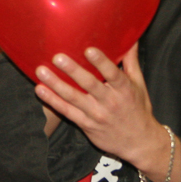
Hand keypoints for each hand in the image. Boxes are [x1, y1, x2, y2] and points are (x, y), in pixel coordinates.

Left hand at [33, 43, 179, 181]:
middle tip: (57, 57)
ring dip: (56, 84)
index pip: (113, 74)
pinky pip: (67, 112)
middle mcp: (110, 102)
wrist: (139, 143)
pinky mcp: (86, 125)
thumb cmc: (138, 109)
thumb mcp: (139, 85)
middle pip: (89, 85)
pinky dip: (53, 101)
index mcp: (124, 89)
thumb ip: (131, 61)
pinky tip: (41, 90)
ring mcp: (96, 115)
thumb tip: (131, 38)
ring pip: (73, 98)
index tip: (88, 49)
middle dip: (72, 70)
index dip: (101, 62)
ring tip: (41, 71)